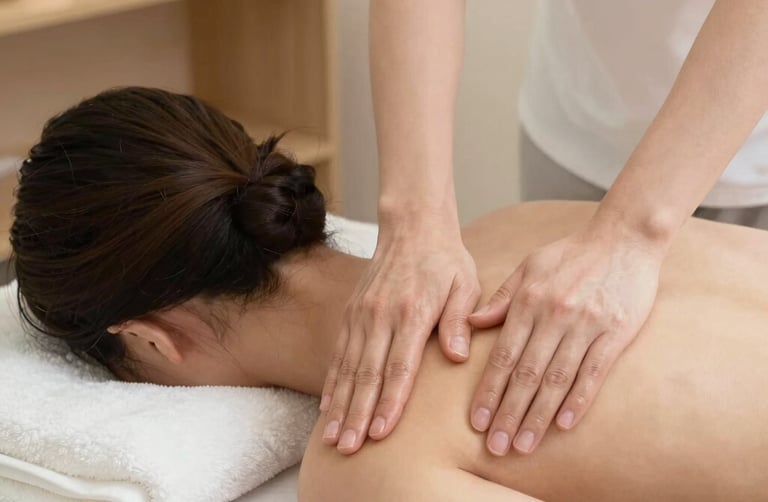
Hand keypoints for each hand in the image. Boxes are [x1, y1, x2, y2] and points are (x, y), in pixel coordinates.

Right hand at [320, 216, 480, 454]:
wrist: (412, 227)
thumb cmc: (445, 261)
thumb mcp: (464, 285)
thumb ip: (459, 320)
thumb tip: (459, 356)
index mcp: (412, 313)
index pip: (400, 366)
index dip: (389, 402)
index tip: (380, 432)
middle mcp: (381, 316)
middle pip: (367, 374)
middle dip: (357, 414)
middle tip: (347, 446)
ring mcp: (362, 315)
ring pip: (347, 367)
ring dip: (339, 404)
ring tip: (332, 436)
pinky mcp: (352, 313)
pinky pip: (339, 353)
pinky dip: (332, 381)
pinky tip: (326, 406)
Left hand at [468, 224, 663, 455]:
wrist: (625, 239)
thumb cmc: (572, 254)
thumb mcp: (530, 266)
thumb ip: (502, 297)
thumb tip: (473, 323)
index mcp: (529, 301)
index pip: (503, 355)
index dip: (489, 391)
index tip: (477, 421)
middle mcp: (554, 315)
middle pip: (526, 374)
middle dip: (508, 413)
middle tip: (496, 446)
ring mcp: (586, 325)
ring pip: (557, 379)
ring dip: (538, 416)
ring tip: (524, 444)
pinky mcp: (616, 333)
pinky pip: (594, 372)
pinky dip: (578, 400)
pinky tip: (564, 424)